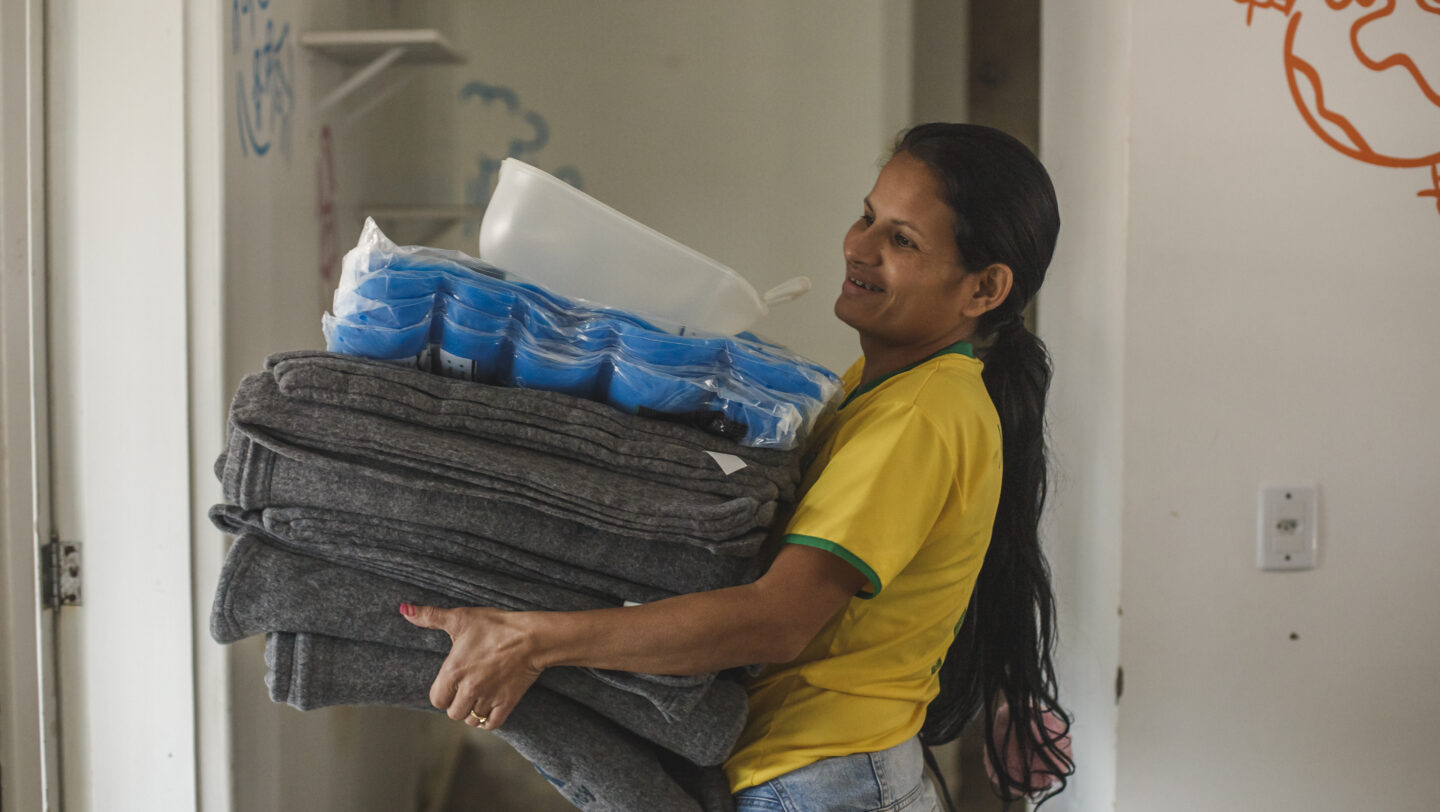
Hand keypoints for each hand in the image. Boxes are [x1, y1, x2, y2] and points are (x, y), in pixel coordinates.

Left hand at [400, 603, 543, 729]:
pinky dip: (487, 721)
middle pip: (453, 713)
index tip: (450, 685)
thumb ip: (430, 617)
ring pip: (471, 719)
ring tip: (475, 699)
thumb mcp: (461, 618)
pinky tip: (487, 711)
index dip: (442, 694)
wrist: (531, 636)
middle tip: (464, 691)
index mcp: (453, 672)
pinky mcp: (507, 703)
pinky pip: (491, 724)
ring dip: (471, 712)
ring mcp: (488, 698)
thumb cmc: (496, 626)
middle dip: (456, 704)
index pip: (437, 699)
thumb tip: (405, 610)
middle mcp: (469, 689)